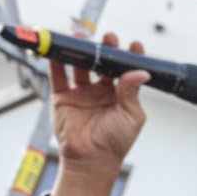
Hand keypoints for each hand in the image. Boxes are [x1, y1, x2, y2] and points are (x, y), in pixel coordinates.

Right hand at [47, 32, 150, 174]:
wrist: (92, 159)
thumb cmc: (116, 141)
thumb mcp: (131, 116)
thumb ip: (132, 92)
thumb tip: (141, 71)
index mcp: (120, 94)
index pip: (125, 70)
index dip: (129, 57)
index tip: (134, 45)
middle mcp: (100, 90)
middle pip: (101, 63)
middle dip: (104, 48)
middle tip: (108, 37)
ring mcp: (81, 92)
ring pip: (79, 65)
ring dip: (80, 50)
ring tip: (81, 36)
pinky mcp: (62, 97)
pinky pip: (57, 75)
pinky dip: (55, 62)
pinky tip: (57, 50)